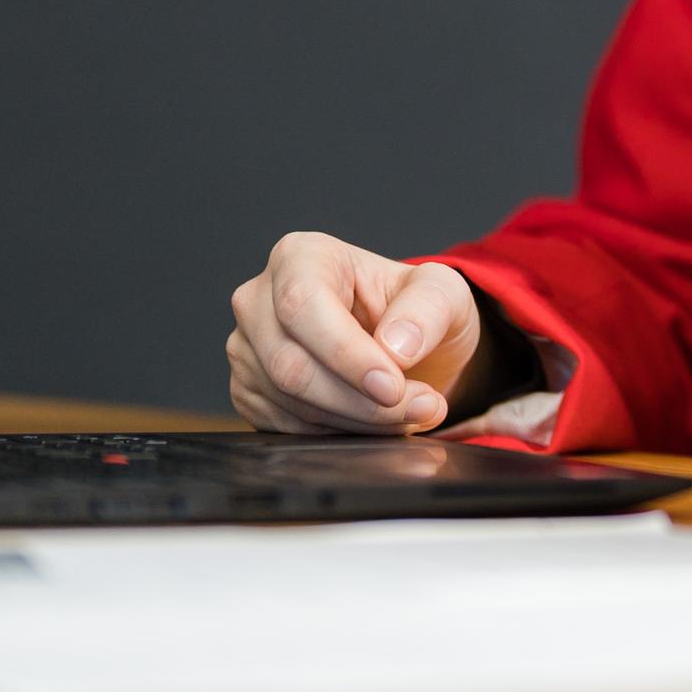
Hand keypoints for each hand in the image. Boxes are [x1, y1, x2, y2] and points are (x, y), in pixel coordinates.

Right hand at [226, 232, 483, 434]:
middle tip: (420, 408)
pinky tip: (376, 422)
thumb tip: (396, 346)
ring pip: (290, 401)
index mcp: (299, 257)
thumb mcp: (442, 292)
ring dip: (359, 420)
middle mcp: (260, 300)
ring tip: (411, 413)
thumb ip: (427, 308)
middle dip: (360, 399)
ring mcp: (249, 349)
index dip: (346, 352)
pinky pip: (285, 427)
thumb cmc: (414, 308)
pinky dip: (338, 434)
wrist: (403, 344)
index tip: (393, 385)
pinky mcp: (249, 392)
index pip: (303, 305)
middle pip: (291, 364)